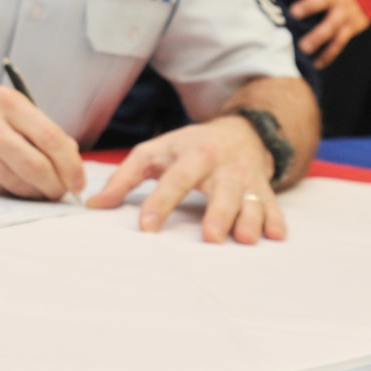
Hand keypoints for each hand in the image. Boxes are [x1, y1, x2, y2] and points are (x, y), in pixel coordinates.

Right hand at [0, 86, 84, 200]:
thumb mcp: (12, 114)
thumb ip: (43, 133)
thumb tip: (73, 163)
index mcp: (8, 102)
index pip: (51, 138)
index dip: (71, 166)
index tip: (78, 182)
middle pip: (37, 166)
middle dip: (56, 186)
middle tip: (61, 192)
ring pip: (20, 184)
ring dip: (36, 194)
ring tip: (38, 190)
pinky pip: (1, 192)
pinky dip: (14, 195)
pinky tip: (12, 187)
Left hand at [89, 114, 285, 243]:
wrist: (240, 131)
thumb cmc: (189, 146)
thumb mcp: (155, 152)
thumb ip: (124, 177)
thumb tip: (94, 204)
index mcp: (192, 154)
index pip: (174, 179)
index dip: (160, 202)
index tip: (147, 226)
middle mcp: (222, 165)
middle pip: (221, 189)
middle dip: (218, 213)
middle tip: (210, 237)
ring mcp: (246, 177)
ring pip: (251, 199)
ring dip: (250, 219)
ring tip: (245, 239)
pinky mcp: (264, 188)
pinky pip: (273, 205)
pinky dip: (276, 220)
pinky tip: (276, 235)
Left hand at [290, 0, 369, 68]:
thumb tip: (271, 1)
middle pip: (324, 1)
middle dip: (309, 6)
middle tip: (293, 13)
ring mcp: (345, 13)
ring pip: (332, 25)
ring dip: (318, 37)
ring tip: (303, 48)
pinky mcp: (351, 28)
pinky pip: (339, 43)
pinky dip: (328, 54)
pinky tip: (316, 64)